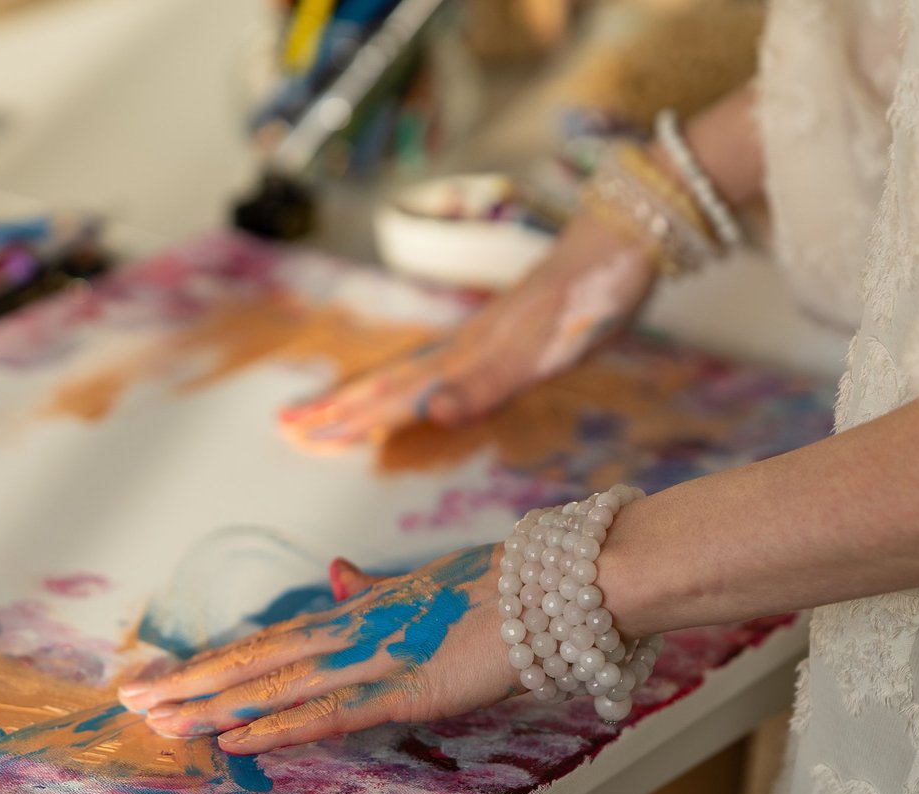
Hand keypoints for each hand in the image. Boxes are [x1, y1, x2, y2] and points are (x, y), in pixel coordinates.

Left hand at [117, 545, 517, 753]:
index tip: (162, 678)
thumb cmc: (504, 590)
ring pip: (277, 685)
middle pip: (255, 660)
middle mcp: (354, 630)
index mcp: (356, 613)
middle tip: (130, 702)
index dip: (212, 662)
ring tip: (161, 721)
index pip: (268, 641)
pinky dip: (278, 727)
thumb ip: (375, 592)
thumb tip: (336, 575)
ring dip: (215, 706)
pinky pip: (329, 713)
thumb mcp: (426, 588)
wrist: (565, 583)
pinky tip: (235, 740)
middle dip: (190, 684)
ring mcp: (377, 658)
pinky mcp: (408, 688)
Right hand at [278, 212, 656, 450]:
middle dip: (342, 406)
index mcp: (470, 353)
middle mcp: (467, 344)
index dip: (351, 415)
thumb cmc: (593, 294)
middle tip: (291, 425)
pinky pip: (441, 363)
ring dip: (371, 393)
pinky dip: (412, 380)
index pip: (395, 393)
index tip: (302, 433)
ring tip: (336, 407)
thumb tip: (430, 413)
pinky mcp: (506, 329)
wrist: (627, 235)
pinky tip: (416, 386)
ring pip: (412, 371)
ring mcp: (484, 334)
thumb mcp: (547, 348)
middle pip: (392, 381)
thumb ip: (490, 383)